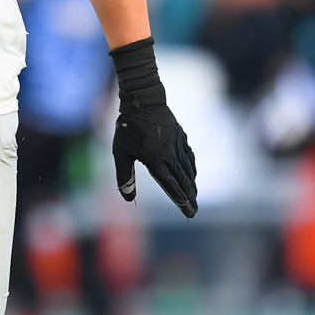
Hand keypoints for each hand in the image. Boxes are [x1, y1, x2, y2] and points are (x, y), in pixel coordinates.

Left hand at [107, 36, 196, 217]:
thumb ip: (124, 176)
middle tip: (194, 211)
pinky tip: (193, 173)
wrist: (143, 101)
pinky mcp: (180, 136)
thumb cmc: (128, 127)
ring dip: (192, 185)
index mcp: (156, 162)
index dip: (180, 201)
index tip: (188, 213)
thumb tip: (127, 198)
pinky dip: (192, 167)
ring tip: (194, 197)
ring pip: (188, 170)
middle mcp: (170, 156)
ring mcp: (177, 146)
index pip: (171, 187)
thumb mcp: (120, 152)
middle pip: (183, 181)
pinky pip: (189, 156)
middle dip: (189, 198)